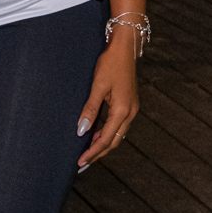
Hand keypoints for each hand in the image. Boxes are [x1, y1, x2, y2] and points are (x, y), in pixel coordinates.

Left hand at [76, 27, 139, 169]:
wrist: (125, 47)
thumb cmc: (110, 64)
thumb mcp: (97, 86)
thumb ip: (90, 109)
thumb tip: (81, 131)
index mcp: (122, 111)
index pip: (106, 139)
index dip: (92, 152)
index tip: (80, 162)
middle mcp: (130, 113)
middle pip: (113, 141)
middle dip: (98, 154)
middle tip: (82, 164)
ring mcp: (131, 108)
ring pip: (116, 134)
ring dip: (102, 144)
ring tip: (87, 153)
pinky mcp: (128, 104)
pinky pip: (117, 125)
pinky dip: (106, 133)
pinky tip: (95, 135)